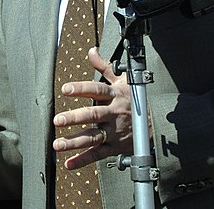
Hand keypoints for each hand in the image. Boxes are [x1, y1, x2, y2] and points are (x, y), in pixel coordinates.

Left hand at [52, 47, 133, 169]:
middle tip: (58, 120)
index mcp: (114, 96)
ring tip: (57, 144)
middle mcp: (113, 114)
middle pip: (93, 115)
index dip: (81, 88)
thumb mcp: (122, 80)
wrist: (156, 124)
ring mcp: (114, 132)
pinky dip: (83, 160)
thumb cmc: (134, 99)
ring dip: (75, 142)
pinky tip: (69, 163)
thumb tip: (91, 50)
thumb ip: (104, 66)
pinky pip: (98, 154)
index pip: (96, 90)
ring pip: (93, 137)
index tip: (65, 89)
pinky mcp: (114, 147)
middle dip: (75, 118)